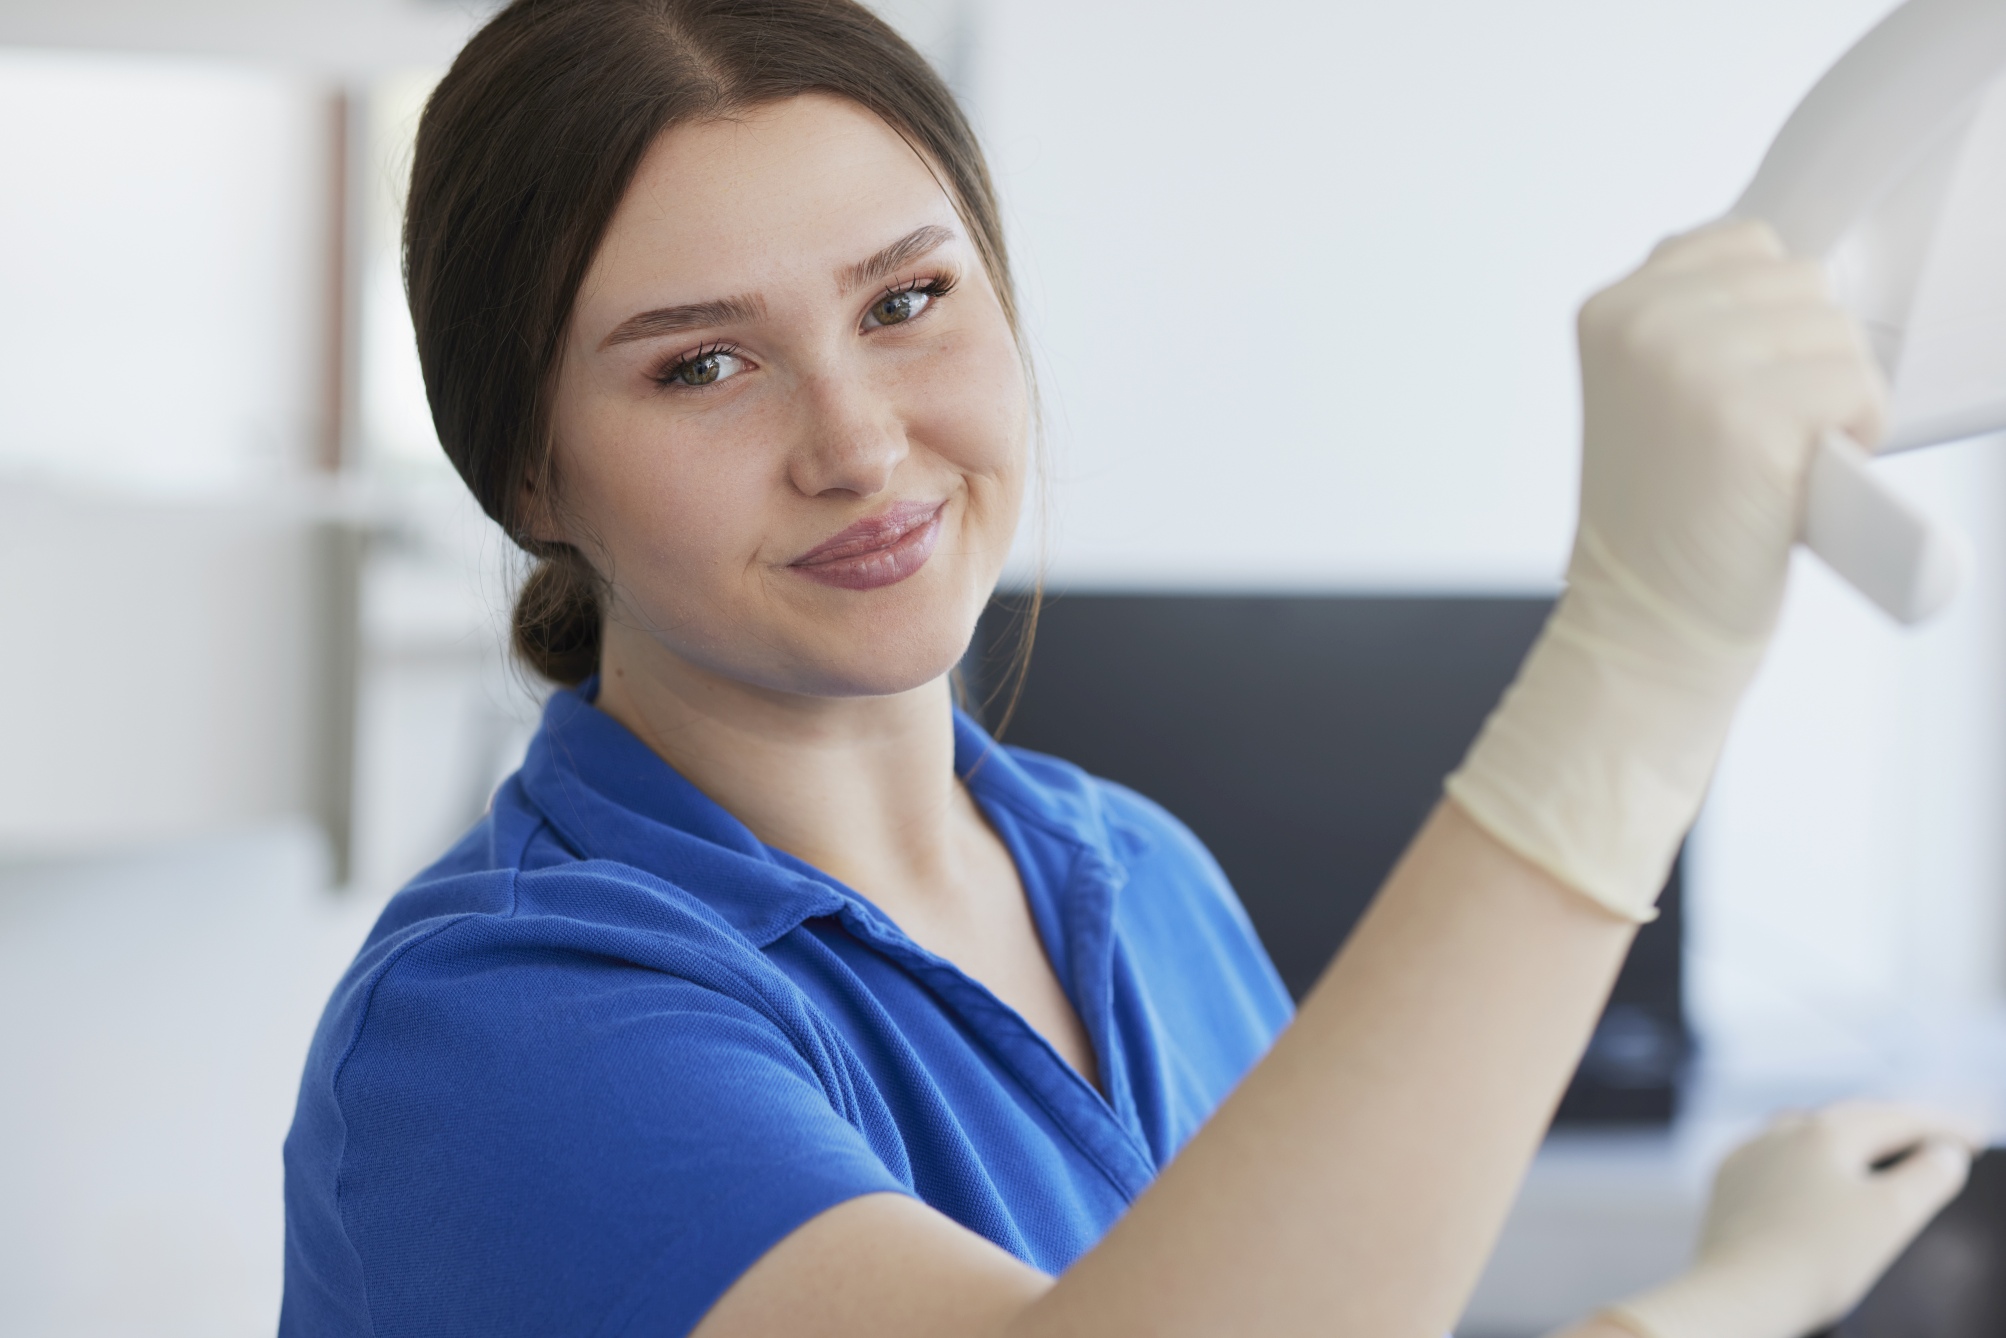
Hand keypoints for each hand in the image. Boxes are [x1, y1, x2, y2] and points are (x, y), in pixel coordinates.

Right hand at [1576, 219, 1885, 641]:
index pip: (1744, 244)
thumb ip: (1697, 317)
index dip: (1767, 319)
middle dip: (1802, 357)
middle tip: (1752, 435)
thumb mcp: (1647, 389)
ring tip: (1773, 457)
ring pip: (1835, 330)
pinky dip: (1856, 435)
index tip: (1733, 390)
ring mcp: (1693, 365)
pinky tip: (1799, 478)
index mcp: (1611, 310)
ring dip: (1831, 397)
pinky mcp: (1750, 415)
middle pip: (1800, 282)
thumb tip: (1805, 272)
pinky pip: (1860, 387)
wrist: (1646, 618)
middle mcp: (1644, 325)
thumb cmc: (1665, 513)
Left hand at [1604, 1101, 1977, 1337]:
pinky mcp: (1728, 1181)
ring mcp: (1749, 1154)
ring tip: (1873, 1144)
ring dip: (1846, 1133)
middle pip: (1851, 1117)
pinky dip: (1805, 1155)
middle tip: (1933, 1136)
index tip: (1973, 1139)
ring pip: (1807, 1128)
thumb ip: (1926, 1177)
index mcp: (1826, 1132)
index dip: (1942, 1126)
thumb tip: (1944, 1153)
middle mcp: (1782, 1132)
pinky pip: (1773, 1154)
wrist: (1741, 1292)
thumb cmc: (1818, 1258)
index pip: (1897, 1118)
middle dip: (1896, 1123)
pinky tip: (1808, 1167)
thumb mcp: (1891, 1216)